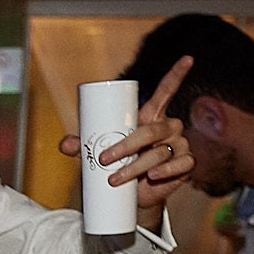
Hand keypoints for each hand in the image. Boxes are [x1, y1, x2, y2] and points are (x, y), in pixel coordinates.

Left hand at [60, 54, 194, 225]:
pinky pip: (180, 165)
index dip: (177, 74)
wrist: (132, 195)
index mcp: (151, 116)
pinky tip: (153, 176)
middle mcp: (169, 127)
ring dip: (136, 166)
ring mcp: (180, 145)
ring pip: (160, 152)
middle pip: (151, 130)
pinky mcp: (186, 164)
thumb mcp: (98, 152)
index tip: (188, 58)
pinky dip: (166, 171)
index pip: (167, 92)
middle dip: (127, 145)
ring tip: (115, 178)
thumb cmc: (118, 165)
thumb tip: (65, 144)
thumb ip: (82, 145)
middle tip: (104, 159)